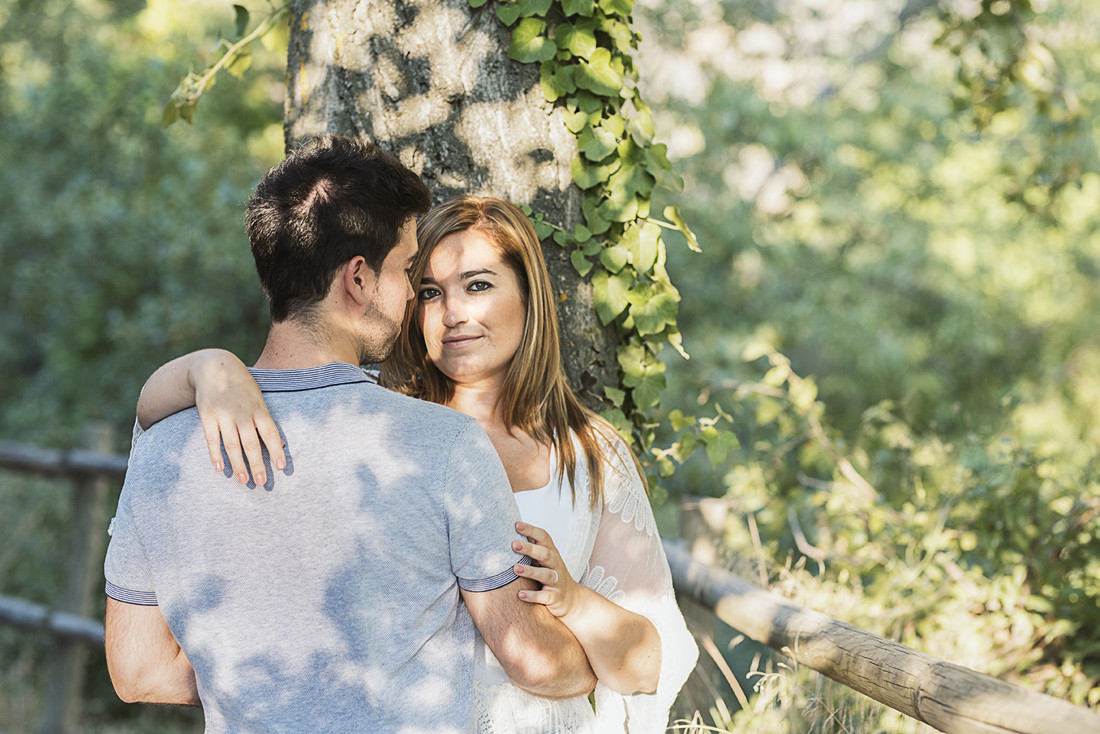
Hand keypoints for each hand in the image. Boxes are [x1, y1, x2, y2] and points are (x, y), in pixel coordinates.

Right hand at [191, 352, 284, 485]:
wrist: (214, 367)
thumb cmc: (242, 386)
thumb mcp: (258, 399)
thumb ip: (266, 421)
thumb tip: (281, 445)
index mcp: (258, 408)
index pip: (270, 432)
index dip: (275, 450)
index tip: (281, 467)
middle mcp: (242, 412)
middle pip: (251, 443)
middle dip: (257, 464)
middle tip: (262, 483)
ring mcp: (224, 414)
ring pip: (232, 445)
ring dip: (238, 465)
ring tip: (244, 481)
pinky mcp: (207, 415)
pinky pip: (211, 438)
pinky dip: (215, 454)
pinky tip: (220, 468)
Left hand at [511, 521, 579, 618]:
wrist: (571, 599)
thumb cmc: (551, 574)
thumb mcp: (544, 559)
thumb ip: (531, 547)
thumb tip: (510, 531)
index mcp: (551, 553)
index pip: (543, 537)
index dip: (531, 530)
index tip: (516, 525)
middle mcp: (555, 565)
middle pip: (545, 554)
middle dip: (530, 549)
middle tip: (514, 545)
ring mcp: (557, 581)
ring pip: (546, 574)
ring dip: (531, 571)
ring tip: (516, 568)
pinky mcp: (555, 597)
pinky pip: (545, 596)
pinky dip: (533, 595)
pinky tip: (520, 594)